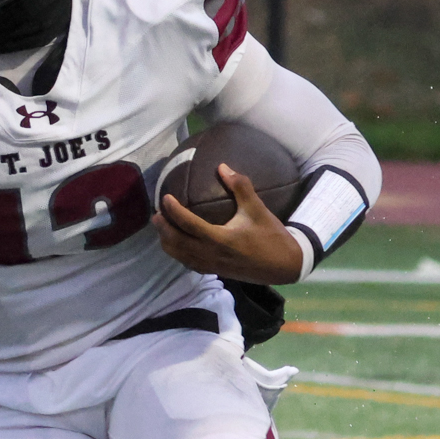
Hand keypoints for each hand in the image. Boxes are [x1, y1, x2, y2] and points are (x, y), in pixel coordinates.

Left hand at [153, 164, 306, 284]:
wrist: (284, 266)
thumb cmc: (271, 236)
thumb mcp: (257, 209)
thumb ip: (240, 187)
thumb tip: (222, 166)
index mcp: (220, 239)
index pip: (188, 224)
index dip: (173, 211)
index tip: (165, 198)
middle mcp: (211, 254)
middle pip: (177, 243)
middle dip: (163, 229)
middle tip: (155, 214)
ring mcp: (212, 265)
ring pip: (180, 256)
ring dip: (168, 243)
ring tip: (162, 228)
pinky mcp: (215, 271)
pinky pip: (190, 264)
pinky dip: (179, 254)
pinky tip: (177, 245)